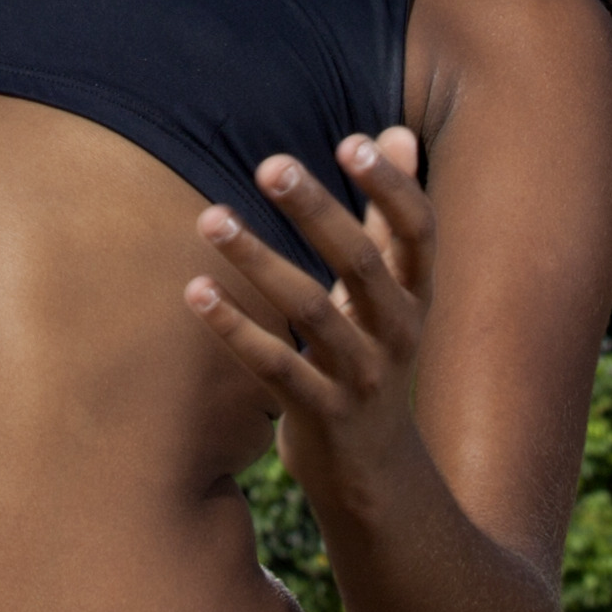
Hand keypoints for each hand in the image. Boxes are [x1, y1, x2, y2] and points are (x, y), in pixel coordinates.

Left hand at [187, 127, 437, 511]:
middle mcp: (398, 333)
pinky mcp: (322, 416)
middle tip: (269, 165)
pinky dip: (233, 327)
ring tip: (208, 217)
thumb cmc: (375, 363)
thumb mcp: (394, 296)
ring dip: (256, 260)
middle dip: (317, 212)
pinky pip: (274, 366)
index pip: (419, 231)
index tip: (351, 142)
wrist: (378, 480)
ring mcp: (362, 378)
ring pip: (309, 311)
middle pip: (361, 262)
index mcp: (417, 295)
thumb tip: (397, 131)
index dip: (392, 186)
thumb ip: (388, 219)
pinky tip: (193, 290)